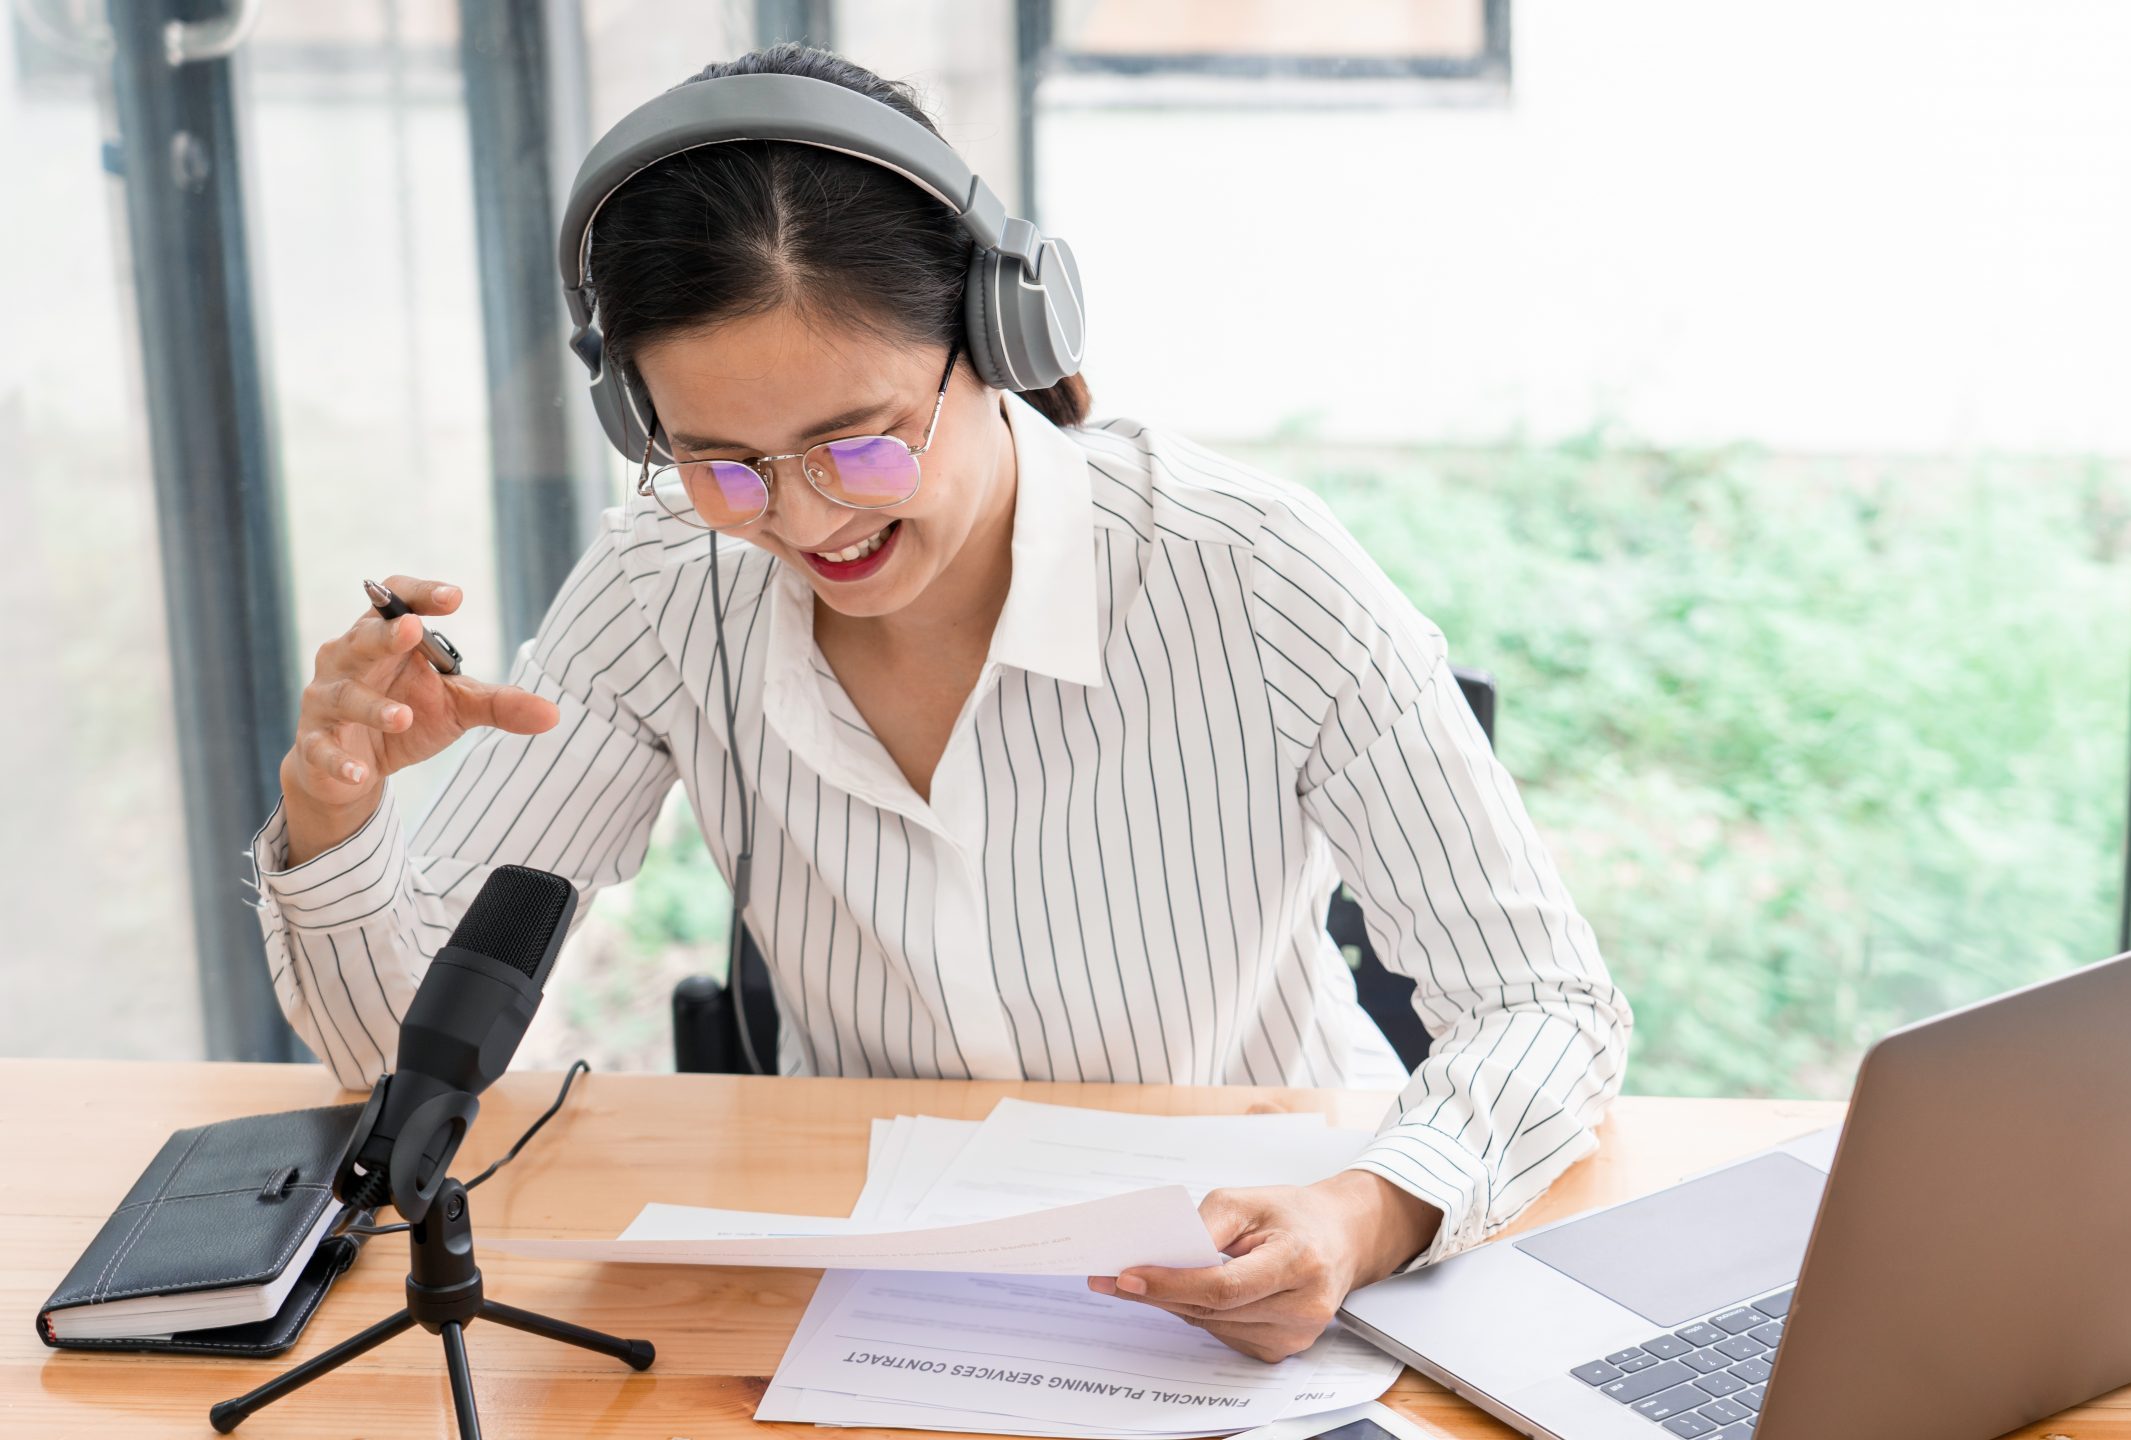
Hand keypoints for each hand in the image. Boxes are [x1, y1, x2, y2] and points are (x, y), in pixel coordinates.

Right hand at [281, 575, 558, 864]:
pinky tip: (361, 772)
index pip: (394, 600)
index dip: (420, 594)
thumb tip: (554, 714)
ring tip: (402, 718)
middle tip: (410, 630)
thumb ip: (499, 704)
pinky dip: (340, 760)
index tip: (454, 597)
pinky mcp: (314, 742)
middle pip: (362, 638)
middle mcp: (347, 659)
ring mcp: (326, 700)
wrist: (355, 767)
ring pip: (343, 695)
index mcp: (383, 638)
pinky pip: (321, 748)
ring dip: (371, 706)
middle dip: (385, 635)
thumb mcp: (457, 706)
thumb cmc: (407, 714)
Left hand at [1087, 1171, 1442, 1362]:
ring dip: (1175, 1304)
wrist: (1341, 1237)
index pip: (1223, 1286)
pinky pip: (1226, 1335)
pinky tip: (1186, 1294)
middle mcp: (1304, 1307)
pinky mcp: (1285, 1349)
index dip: (1172, 1283)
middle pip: (1212, 1310)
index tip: (1128, 1275)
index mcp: (1299, 1261)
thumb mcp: (1247, 1200)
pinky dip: (1200, 1314)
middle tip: (1112, 1280)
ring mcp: (1297, 1335)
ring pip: (1213, 1326)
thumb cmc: (1291, 1214)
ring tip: (1142, 1282)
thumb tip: (1160, 1254)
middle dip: (1159, 1293)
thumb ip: (1205, 1226)